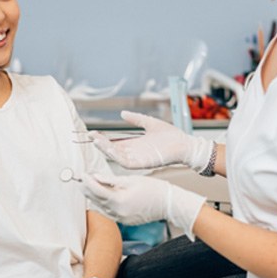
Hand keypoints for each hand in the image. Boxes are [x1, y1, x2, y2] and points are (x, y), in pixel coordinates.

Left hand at [80, 172, 206, 236]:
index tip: (82, 174)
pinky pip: (108, 212)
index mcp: (119, 201)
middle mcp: (118, 212)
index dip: (87, 181)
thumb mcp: (131, 180)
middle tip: (80, 179)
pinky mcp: (124, 221)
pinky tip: (100, 196)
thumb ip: (111, 180)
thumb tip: (95, 177)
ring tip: (87, 186)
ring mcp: (121, 218)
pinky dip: (102, 203)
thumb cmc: (153, 189)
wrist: (168, 204)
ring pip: (100, 207)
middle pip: (96, 200)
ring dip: (93, 197)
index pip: (96, 190)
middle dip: (87, 189)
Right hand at [89, 111, 213, 171]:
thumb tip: (122, 113)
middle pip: (112, 150)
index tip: (92, 132)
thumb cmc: (171, 136)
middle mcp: (134, 153)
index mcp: (134, 145)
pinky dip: (117, 157)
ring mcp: (138, 159)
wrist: (185, 145)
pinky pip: (127, 162)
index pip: (114, 143)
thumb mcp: (150, 123)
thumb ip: (136, 119)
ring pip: (117, 157)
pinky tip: (110, 149)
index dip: (103, 139)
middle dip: (101, 144)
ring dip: (106, 150)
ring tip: (97, 141)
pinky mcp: (143, 164)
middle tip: (91, 136)